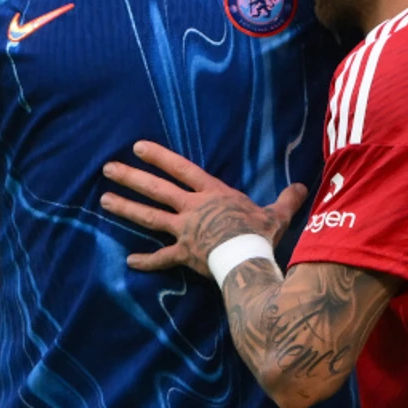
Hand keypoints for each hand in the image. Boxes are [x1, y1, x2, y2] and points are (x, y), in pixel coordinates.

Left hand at [101, 140, 309, 273]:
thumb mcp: (277, 213)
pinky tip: (129, 260)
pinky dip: (146, 260)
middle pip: (156, 190)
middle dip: (131, 178)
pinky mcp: (184, 255)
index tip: (137, 147)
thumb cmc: (261, 234)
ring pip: (149, 218)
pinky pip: (162, 258)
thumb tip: (303, 187)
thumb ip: (287, 198)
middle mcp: (193, 209)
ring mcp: (185, 232)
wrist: (249, 260)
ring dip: (126, 209)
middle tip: (108, 169)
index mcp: (212, 194)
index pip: (182, 169)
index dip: (160, 157)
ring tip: (104, 201)